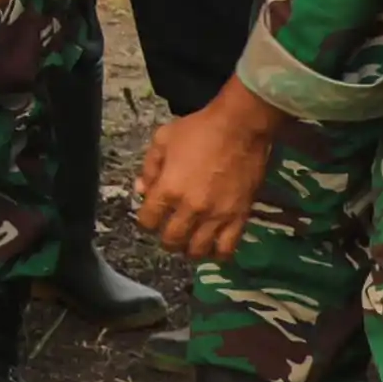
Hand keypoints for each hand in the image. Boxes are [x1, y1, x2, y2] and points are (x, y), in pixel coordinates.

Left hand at [134, 88, 283, 260]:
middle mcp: (190, 208)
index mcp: (168, 189)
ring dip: (189, 250)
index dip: (146, 220)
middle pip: (171, 241)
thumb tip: (141, 190)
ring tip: (190, 240)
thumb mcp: (163, 139)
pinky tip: (213, 246)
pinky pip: (227, 248)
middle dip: (166, 239)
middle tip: (171, 230)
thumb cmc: (199, 129)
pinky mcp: (239, 217)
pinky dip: (218, 254)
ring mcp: (217, 216)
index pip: (147, 221)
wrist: (241, 127)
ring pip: (197, 250)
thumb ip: (149, 168)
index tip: (151, 215)